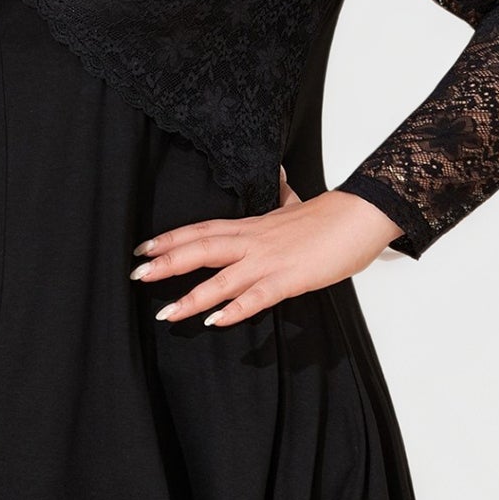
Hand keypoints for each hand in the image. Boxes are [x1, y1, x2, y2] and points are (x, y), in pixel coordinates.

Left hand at [131, 164, 403, 326]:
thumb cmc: (330, 217)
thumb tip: (280, 178)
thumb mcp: (297, 205)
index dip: (173, 238)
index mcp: (253, 227)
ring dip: (193, 297)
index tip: (143, 247)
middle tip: (136, 275)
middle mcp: (254, 241)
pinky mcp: (291, 278)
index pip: (204, 229)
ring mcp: (270, 260)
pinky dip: (236, 308)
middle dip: (168, 263)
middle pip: (203, 249)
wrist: (362, 215)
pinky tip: (217, 321)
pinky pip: (258, 296)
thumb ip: (282, 198)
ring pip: (223, 278)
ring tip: (167, 314)